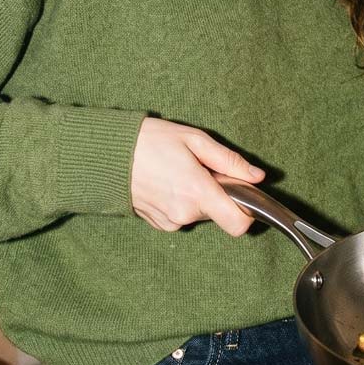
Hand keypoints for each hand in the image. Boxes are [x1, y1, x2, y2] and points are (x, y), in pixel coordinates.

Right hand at [130, 116, 263, 235]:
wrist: (107, 154)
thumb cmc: (150, 141)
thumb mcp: (195, 140)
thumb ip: (229, 161)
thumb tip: (257, 176)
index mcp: (197, 192)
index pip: (238, 224)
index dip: (246, 212)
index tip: (241, 193)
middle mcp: (184, 213)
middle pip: (219, 214)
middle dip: (217, 193)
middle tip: (200, 169)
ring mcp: (170, 221)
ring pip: (200, 214)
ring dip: (198, 197)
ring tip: (179, 172)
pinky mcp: (159, 224)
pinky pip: (182, 216)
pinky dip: (182, 202)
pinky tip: (167, 182)